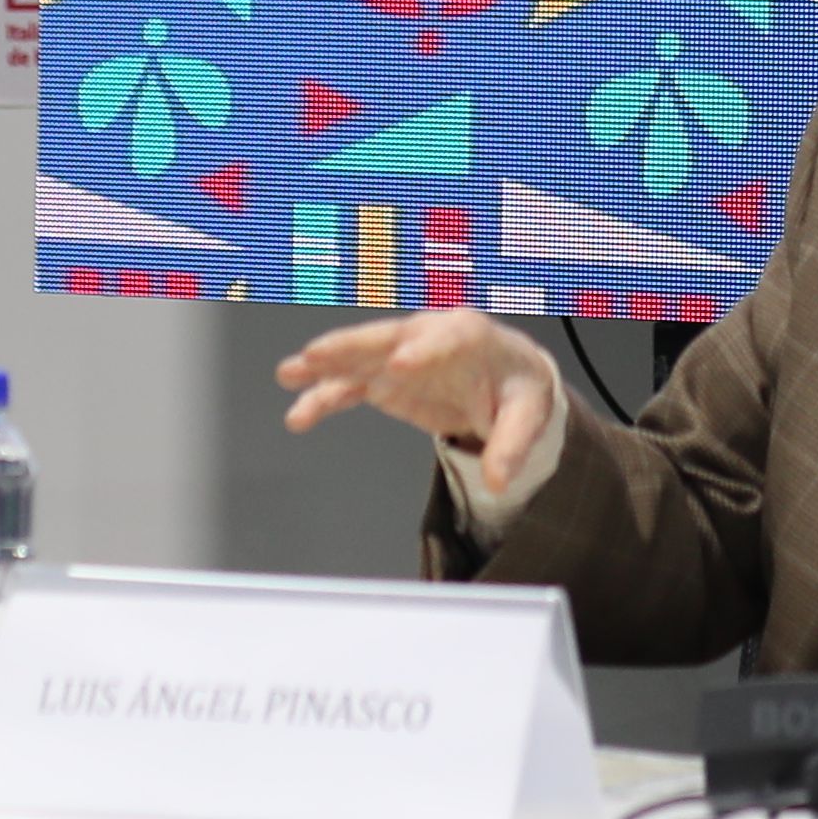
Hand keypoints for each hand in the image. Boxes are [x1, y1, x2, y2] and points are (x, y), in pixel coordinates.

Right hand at [274, 309, 563, 494]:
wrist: (504, 379)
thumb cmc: (516, 388)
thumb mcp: (528, 415)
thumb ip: (511, 446)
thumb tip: (498, 481)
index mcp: (470, 337)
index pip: (446, 340)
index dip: (423, 351)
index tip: (400, 364)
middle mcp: (427, 338)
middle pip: (387, 338)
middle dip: (353, 346)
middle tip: (320, 354)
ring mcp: (400, 356)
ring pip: (358, 358)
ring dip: (323, 366)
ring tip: (289, 374)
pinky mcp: (385, 379)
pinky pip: (350, 386)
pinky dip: (324, 396)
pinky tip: (299, 413)